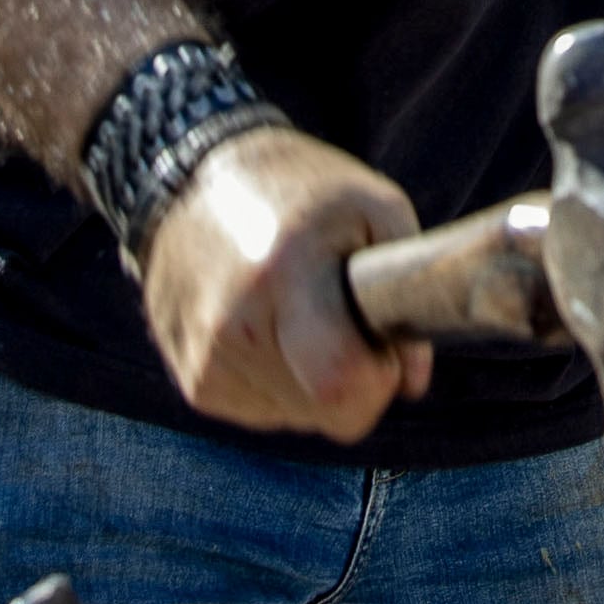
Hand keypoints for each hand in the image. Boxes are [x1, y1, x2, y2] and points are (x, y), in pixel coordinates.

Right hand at [136, 126, 434, 442]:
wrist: (190, 185)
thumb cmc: (299, 191)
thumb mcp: (374, 206)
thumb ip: (411, 289)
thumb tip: (413, 383)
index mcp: (280, 275)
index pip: (338, 385)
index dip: (379, 379)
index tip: (384, 344)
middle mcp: (232, 328)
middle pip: (326, 413)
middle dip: (356, 382)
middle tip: (347, 323)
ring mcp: (205, 362)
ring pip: (299, 418)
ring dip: (316, 383)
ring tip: (301, 315)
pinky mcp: (195, 384)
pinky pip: (267, 413)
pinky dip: (284, 382)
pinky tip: (272, 330)